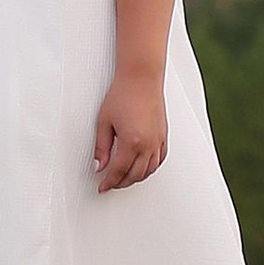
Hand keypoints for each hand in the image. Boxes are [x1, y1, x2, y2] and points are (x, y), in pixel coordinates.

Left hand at [94, 67, 167, 187]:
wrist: (141, 78)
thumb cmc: (123, 94)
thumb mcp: (104, 122)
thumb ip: (101, 147)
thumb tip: (100, 165)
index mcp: (131, 142)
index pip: (119, 171)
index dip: (109, 182)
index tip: (102, 186)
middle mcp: (148, 144)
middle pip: (134, 175)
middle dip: (121, 183)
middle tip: (110, 184)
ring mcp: (158, 141)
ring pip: (148, 170)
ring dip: (135, 178)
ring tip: (124, 178)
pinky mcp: (163, 136)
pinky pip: (159, 160)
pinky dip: (150, 169)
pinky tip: (142, 168)